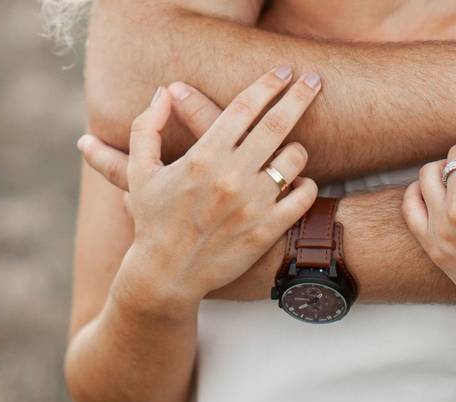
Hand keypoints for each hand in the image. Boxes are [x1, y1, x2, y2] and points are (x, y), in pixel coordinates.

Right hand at [78, 67, 320, 311]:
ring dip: (297, 149)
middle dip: (300, 96)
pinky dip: (306, 186)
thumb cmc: (153, 222)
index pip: (245, 107)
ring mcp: (252, 204)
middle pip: (277, 123)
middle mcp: (231, 176)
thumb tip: (162, 92)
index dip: (268, 84)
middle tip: (315, 80)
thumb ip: (146, 127)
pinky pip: (303, 197)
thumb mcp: (140, 172)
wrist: (167, 276)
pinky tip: (298, 185)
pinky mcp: (267, 230)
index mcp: (203, 157)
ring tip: (291, 151)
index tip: (284, 72)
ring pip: (295, 159)